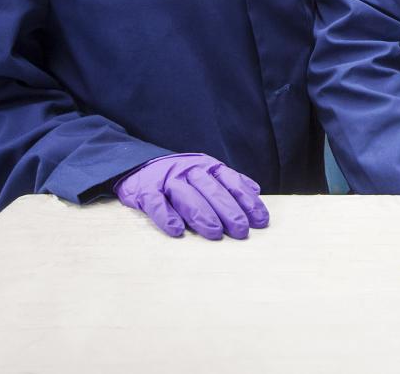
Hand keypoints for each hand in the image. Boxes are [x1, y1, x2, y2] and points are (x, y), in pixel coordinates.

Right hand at [114, 153, 268, 239]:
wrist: (139, 165)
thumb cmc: (180, 175)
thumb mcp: (206, 172)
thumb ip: (230, 181)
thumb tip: (255, 191)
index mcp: (208, 166)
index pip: (232, 183)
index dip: (247, 202)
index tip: (260, 221)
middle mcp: (190, 170)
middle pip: (212, 191)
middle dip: (229, 211)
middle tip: (241, 231)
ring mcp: (168, 180)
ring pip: (188, 197)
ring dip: (202, 215)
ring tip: (215, 233)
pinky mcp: (146, 191)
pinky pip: (157, 203)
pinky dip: (166, 216)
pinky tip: (176, 230)